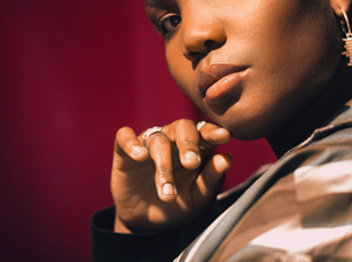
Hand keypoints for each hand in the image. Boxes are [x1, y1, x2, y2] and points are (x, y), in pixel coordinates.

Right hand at [111, 119, 231, 232]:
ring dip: (163, 166)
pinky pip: (125, 136)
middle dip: (188, 144)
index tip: (224, 136)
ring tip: (168, 194)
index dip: (213, 131)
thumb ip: (211, 179)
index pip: (205, 131)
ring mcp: (149, 142)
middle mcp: (173, 139)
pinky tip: (140, 156)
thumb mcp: (198, 199)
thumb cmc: (179, 205)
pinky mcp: (125, 150)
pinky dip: (132, 143)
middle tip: (192, 163)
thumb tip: (226, 158)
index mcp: (196, 147)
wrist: (147, 224)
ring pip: (157, 140)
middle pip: (182, 127)